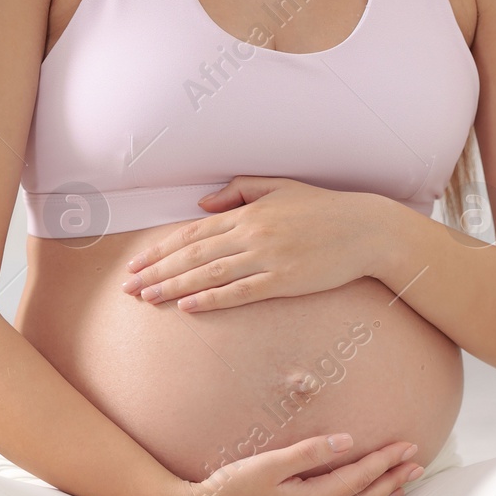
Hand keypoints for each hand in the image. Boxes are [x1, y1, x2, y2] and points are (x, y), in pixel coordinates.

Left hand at [120, 177, 393, 311]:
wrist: (366, 229)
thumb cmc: (325, 210)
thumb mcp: (280, 188)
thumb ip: (239, 191)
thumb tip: (202, 204)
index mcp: (248, 212)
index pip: (193, 232)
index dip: (161, 249)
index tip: (137, 262)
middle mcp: (252, 233)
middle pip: (193, 255)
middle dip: (157, 271)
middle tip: (129, 286)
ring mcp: (267, 257)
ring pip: (209, 274)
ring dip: (174, 287)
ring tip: (147, 298)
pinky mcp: (284, 280)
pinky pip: (239, 292)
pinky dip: (211, 299)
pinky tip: (188, 307)